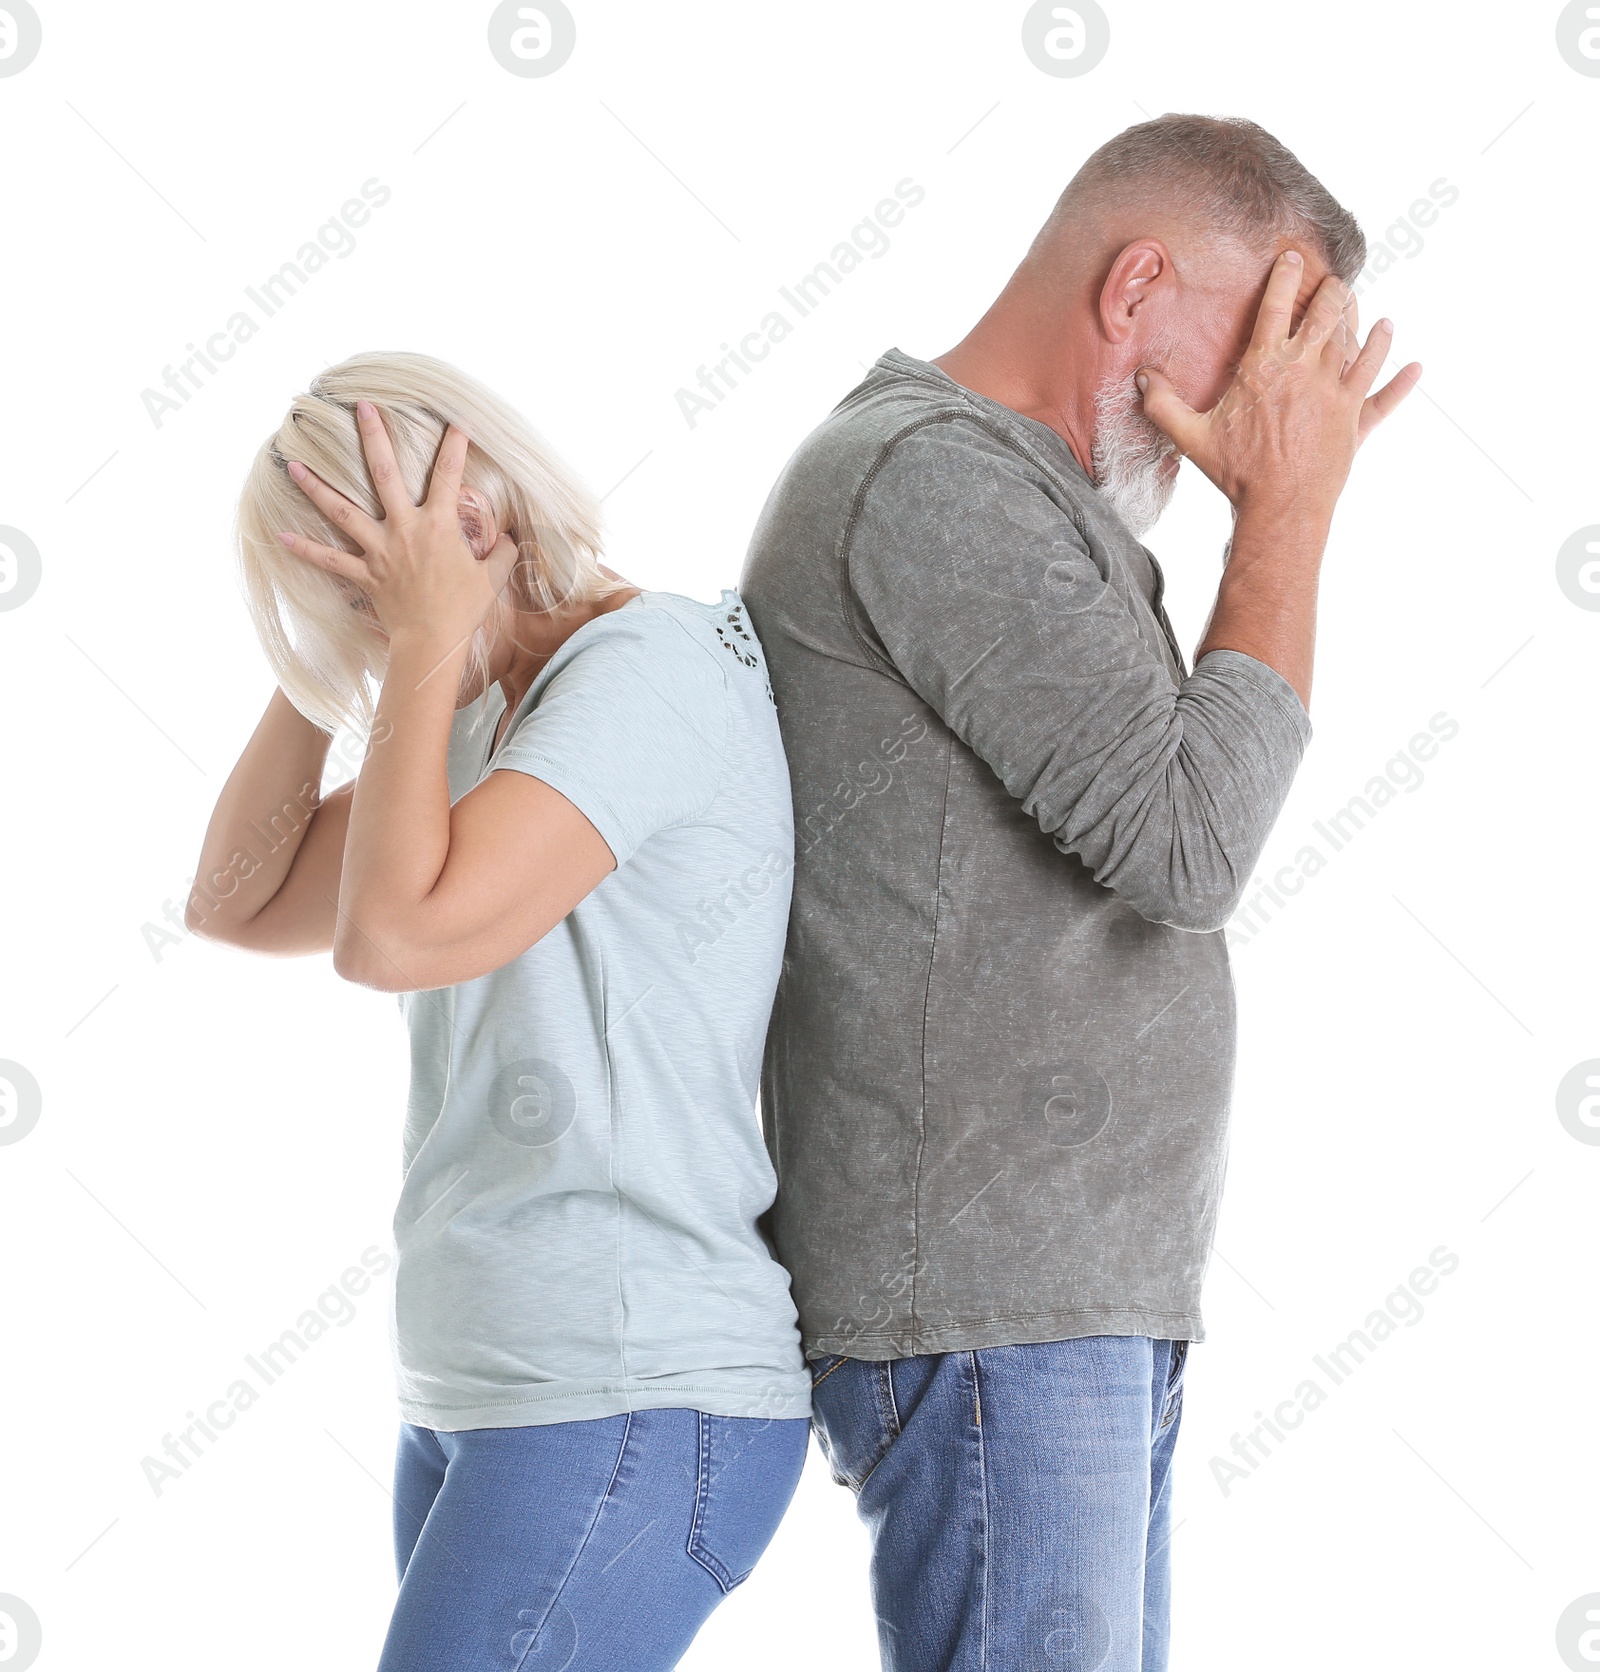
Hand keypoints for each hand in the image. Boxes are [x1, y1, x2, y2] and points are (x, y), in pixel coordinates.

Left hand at [277, 400, 515, 650]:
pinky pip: (329, 559)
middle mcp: (404, 528)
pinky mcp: (364, 573)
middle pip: (385, 474)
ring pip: (343, 511)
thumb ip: (500, 552)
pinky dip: (305, 549)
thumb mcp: (492, 578)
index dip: (456, 447)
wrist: (432, 641)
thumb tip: (506, 538)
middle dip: (374, 437)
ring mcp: (380, 550)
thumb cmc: (463, 609)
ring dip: (317, 487)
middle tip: (362, 407)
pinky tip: (281, 534)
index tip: (457, 422)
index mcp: (439, 525)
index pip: (449, 476)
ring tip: (295, 465)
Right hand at [1137, 250, 1421, 522]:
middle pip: (1329, 314)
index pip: (1277, 306)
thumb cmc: (1237, 472)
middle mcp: (1308, 369)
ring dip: (1366, 323)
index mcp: (1267, 365)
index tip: (1292, 260)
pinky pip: (1385, 395)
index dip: (1285, 277)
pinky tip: (1415, 366)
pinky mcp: (1357, 421)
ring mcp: (1338, 393)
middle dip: (1333, 292)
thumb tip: (1141, 378)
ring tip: (1366, 309)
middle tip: (1334, 283)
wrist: (1281, 507)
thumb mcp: (1191, 437)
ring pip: (1360, 344)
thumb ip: (1163, 404)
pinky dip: (1401, 380)